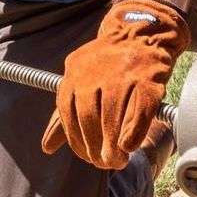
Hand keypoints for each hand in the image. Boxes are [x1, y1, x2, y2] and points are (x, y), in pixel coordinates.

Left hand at [41, 0, 189, 168]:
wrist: (142, 32)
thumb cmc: (110, 66)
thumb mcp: (82, 82)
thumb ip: (65, 115)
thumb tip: (47, 147)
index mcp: (75, 71)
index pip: (69, 112)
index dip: (76, 140)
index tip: (86, 157)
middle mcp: (97, 70)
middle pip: (89, 116)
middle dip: (94, 145)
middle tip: (103, 163)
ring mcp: (124, 72)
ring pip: (113, 114)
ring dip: (112, 144)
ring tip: (117, 160)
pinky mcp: (149, 76)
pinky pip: (140, 109)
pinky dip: (134, 131)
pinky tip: (130, 147)